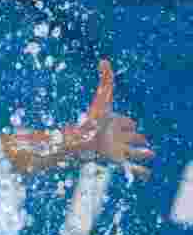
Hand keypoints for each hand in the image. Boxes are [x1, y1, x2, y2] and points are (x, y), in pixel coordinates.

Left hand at [77, 59, 153, 178]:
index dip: (127, 121)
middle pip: (129, 137)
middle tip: (144, 139)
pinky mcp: (117, 161)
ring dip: (142, 153)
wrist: (83, 141)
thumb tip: (104, 60)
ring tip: (151, 153)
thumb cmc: (92, 119)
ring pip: (133, 151)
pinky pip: (131, 169)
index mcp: (114, 123)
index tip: (130, 123)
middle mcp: (117, 137)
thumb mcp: (103, 97)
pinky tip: (148, 175)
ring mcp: (117, 150)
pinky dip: (140, 172)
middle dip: (137, 137)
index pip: (124, 122)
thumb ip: (105, 79)